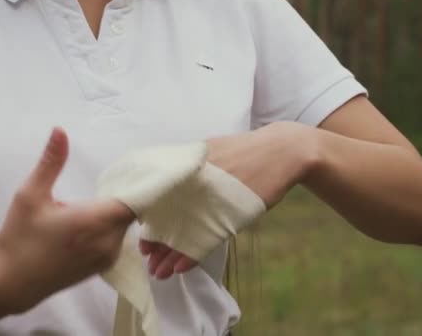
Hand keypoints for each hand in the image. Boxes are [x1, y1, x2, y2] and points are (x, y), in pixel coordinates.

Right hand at [0, 128, 135, 313]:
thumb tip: (60, 130)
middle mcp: (109, 241)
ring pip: (124, 227)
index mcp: (95, 221)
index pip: (135, 200)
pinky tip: (93, 221)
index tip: (132, 171)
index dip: (137, 185)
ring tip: (100, 198)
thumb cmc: (19, 239)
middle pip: (131, 212)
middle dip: (124, 196)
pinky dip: (111, 229)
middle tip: (114, 179)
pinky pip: (117, 241)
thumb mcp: (30, 195)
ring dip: (116, 213)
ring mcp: (108, 257)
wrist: (11, 286)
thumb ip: (50, 163)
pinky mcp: (102, 267)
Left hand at [140, 121, 317, 279]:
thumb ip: (185, 166)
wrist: (279, 152)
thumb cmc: (242, 151)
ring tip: (159, 271)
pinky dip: (192, 256)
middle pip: (166, 219)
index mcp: (186, 168)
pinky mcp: (230, 216)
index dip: (146, 221)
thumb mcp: (207, 150)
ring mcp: (213, 201)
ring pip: (183, 234)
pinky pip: (206, 240)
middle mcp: (195, 184)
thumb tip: (160, 181)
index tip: (142, 235)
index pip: (156, 200)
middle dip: (155, 242)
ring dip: (169, 255)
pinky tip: (181, 268)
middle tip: (147, 256)